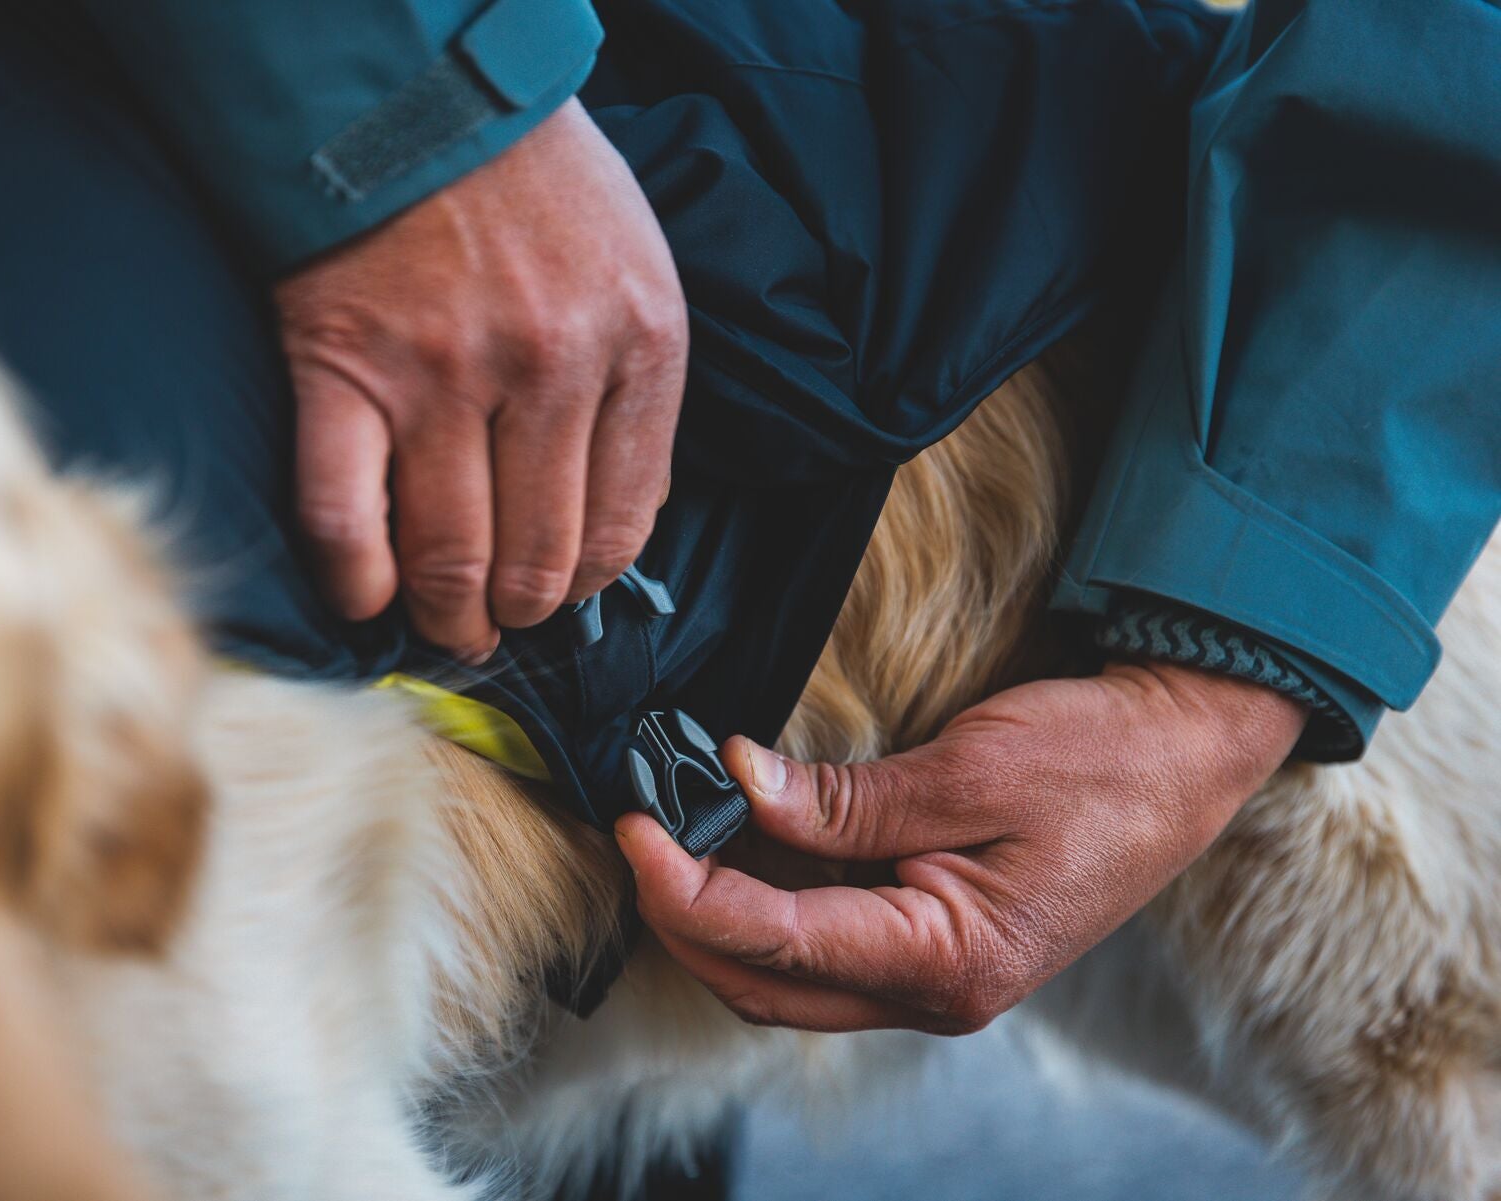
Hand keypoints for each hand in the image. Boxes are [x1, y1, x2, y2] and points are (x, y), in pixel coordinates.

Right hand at [275, 98, 686, 661]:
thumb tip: (615, 526)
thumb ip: (635, 394)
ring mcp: (440, 373)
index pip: (623, 524)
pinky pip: (343, 516)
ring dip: (447, 618)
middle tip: (499, 626)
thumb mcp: (636, 269)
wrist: (422, 88)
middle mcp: (547, 366)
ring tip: (445, 629)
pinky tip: (366, 600)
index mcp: (637, 342)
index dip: (590, 583)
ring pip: (449, 555)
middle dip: (518, 614)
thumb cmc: (536, 183)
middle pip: (536, 557)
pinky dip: (353, 580)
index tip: (565, 593)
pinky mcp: (343, 368)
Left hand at [616, 662, 1305, 1032]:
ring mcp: (935, 975)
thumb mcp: (970, 768)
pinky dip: (768, 901)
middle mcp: (937, 991)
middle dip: (685, 919)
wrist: (1190, 755)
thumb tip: (739, 785)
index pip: (776, 941)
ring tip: (672, 836)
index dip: (686, 890)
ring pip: (787, 974)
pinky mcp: (933, 942)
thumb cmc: (1105, 761)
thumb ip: (846, 800)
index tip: (633, 828)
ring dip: (719, 916)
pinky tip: (738, 843)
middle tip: (638, 836)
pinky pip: (825, 942)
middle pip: (765, 983)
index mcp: (951, 962)